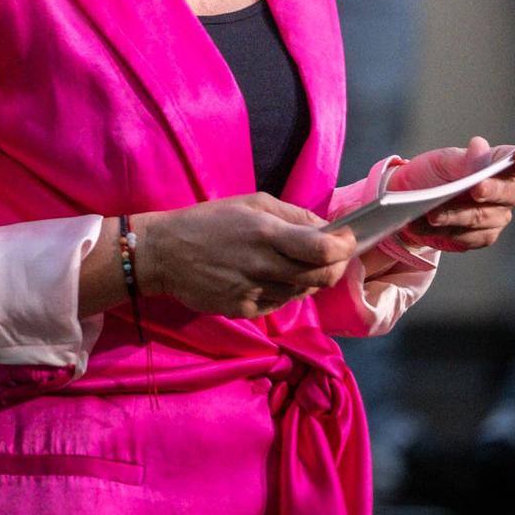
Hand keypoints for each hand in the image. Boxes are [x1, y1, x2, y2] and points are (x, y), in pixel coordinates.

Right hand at [138, 194, 356, 318]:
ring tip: (292, 263)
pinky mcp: (245, 311)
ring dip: (308, 279)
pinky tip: (269, 277)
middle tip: (332, 257)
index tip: (349, 241)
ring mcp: (255, 292)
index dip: (344, 248)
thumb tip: (328, 228)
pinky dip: (284, 291)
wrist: (165, 254)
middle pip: (322, 277)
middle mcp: (264, 266)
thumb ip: (293, 215)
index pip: (323, 250)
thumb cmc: (210, 221)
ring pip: (303, 292)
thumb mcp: (251, 203)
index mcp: (267, 233)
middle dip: (336, 267)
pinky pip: (280, 304)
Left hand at [393, 136, 514, 251]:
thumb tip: (479, 146)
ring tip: (431, 213)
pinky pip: (470, 236)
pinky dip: (446, 230)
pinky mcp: (484, 236)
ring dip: (456, 215)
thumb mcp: (443, 161)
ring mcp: (499, 215)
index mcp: (505, 163)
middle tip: (475, 188)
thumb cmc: (436, 173)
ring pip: (484, 217)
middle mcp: (510, 190)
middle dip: (492, 190)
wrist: (414, 199)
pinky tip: (425, 226)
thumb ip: (462, 158)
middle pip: (512, 193)